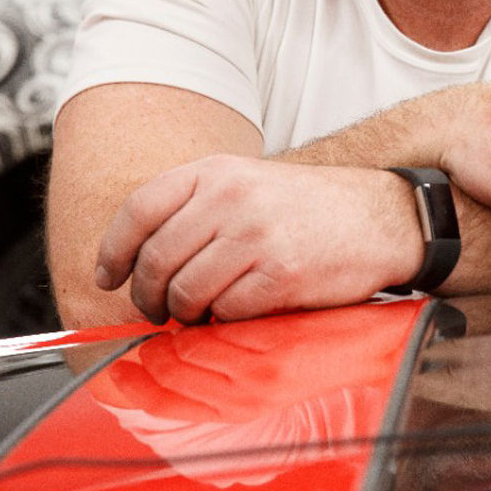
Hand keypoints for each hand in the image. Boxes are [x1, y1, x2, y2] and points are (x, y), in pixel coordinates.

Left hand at [95, 156, 421, 323]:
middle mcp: (232, 197)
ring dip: (186, 313)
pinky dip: (225, 320)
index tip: (109, 277)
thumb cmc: (311, 208)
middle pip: (156, 260)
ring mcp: (257, 235)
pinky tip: (239, 310)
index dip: (114, 251)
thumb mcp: (248, 182)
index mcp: (217, 170)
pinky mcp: (281, 274)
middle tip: (157, 310)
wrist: (382, 217)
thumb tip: (137, 259)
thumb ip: (196, 207)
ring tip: (201, 312)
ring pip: (186, 292)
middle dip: (147, 297)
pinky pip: (226, 312)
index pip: (140, 210)